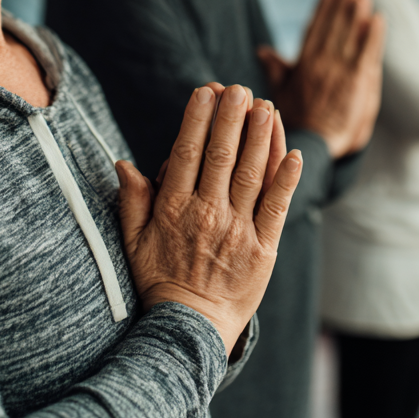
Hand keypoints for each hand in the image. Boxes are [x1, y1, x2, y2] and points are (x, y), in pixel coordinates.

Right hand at [116, 83, 302, 354]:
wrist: (190, 329)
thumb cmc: (159, 281)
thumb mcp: (134, 242)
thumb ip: (131, 201)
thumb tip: (123, 163)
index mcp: (175, 209)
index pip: (187, 153)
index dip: (196, 120)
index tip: (204, 92)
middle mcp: (207, 214)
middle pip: (221, 156)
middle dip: (231, 118)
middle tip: (239, 88)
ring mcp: (238, 231)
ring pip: (251, 175)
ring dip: (260, 138)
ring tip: (266, 107)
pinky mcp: (264, 249)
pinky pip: (277, 208)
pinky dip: (286, 180)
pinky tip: (295, 153)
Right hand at [258, 0, 384, 157]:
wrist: (313, 144)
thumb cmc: (296, 122)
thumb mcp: (279, 92)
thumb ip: (276, 68)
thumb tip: (262, 50)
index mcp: (303, 65)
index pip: (314, 30)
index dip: (323, 10)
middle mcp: (321, 63)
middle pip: (333, 27)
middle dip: (341, 6)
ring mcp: (339, 70)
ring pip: (349, 35)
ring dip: (356, 14)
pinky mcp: (358, 81)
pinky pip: (367, 52)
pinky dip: (373, 35)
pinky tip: (378, 19)